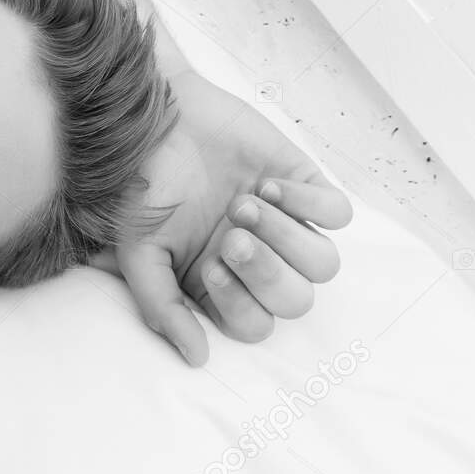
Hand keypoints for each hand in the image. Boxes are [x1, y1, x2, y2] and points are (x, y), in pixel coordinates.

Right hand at [101, 71, 352, 364]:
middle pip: (297, 301)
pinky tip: (269, 185)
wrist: (155, 116)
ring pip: (325, 264)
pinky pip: (338, 213)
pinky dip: (308, 203)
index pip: (255, 325)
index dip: (241, 304)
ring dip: (286, 236)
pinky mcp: (304, 184)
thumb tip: (197, 358)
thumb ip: (162, 307)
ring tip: (247, 203)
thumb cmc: (142, 184)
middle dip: (266, 270)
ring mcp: (286, 223)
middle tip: (232, 235)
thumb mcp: (136, 252)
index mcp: (220, 283)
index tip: (212, 265)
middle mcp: (259, 260)